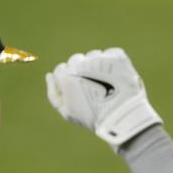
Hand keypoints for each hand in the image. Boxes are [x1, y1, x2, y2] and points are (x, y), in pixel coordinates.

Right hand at [46, 47, 161, 148]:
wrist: (124, 116)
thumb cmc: (93, 118)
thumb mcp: (67, 112)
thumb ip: (53, 93)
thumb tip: (49, 75)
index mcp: (66, 77)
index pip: (61, 70)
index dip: (69, 81)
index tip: (80, 91)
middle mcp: (81, 64)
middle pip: (76, 60)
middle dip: (81, 71)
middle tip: (93, 87)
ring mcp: (99, 58)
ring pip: (93, 56)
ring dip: (97, 65)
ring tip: (106, 83)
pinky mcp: (117, 56)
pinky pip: (111, 54)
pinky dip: (112, 62)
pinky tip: (116, 77)